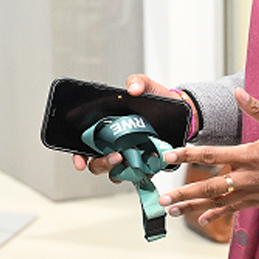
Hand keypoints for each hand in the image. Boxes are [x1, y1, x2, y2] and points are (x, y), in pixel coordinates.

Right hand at [72, 74, 188, 174]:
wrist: (180, 112)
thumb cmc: (157, 100)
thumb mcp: (147, 86)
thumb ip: (137, 82)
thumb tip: (132, 88)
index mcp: (105, 127)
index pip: (84, 145)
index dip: (78, 156)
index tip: (80, 162)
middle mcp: (113, 144)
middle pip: (97, 163)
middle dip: (102, 163)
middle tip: (116, 156)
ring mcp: (128, 156)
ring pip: (114, 172)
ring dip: (119, 171)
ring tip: (131, 160)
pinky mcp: (144, 165)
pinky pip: (138, 177)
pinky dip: (140, 175)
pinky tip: (147, 165)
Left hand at [157, 88, 258, 226]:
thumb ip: (257, 108)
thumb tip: (238, 92)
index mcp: (252, 155)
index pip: (212, 155)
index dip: (188, 155)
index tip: (168, 157)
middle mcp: (250, 177)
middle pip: (210, 186)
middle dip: (184, 193)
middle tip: (162, 197)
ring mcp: (255, 192)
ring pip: (219, 201)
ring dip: (194, 206)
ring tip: (171, 210)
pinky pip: (234, 208)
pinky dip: (216, 213)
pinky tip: (200, 219)